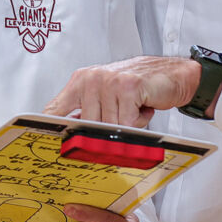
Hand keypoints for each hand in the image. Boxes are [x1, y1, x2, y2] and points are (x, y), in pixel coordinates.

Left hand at [43, 56, 201, 126]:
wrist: (174, 75)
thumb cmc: (141, 87)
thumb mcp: (107, 97)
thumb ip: (88, 113)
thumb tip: (70, 137)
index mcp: (81, 81)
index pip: (55, 109)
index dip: (52, 129)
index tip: (47, 146)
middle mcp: (91, 78)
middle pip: (86, 126)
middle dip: (106, 131)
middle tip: (122, 120)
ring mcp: (108, 81)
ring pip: (108, 125)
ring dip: (126, 124)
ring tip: (135, 108)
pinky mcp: (127, 86)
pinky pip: (126, 121)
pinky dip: (139, 121)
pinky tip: (143, 106)